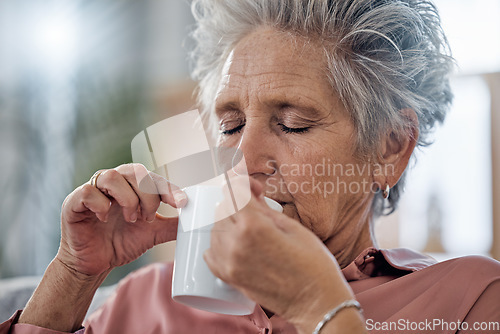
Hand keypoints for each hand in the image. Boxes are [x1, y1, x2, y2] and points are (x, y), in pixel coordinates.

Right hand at [57, 163, 185, 276]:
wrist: (94, 264)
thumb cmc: (120, 243)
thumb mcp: (152, 234)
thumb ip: (172, 225)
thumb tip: (196, 221)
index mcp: (131, 186)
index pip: (152, 177)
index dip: (168, 188)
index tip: (182, 203)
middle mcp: (113, 183)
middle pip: (134, 171)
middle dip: (147, 195)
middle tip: (149, 217)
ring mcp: (93, 190)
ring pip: (112, 176)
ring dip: (127, 199)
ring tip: (131, 219)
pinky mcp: (74, 202)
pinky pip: (88, 191)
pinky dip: (101, 205)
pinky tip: (105, 219)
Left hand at [204, 178, 358, 332]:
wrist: (317, 301)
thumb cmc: (313, 264)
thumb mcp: (292, 227)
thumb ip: (264, 209)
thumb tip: (250, 195)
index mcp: (254, 226)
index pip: (233, 193)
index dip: (243, 184)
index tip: (253, 188)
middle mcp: (236, 243)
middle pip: (223, 210)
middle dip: (237, 203)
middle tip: (256, 207)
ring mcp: (230, 263)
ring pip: (215, 230)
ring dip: (229, 223)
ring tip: (250, 227)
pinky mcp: (230, 278)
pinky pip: (211, 254)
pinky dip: (219, 245)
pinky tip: (236, 243)